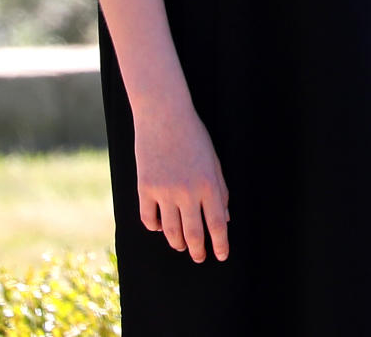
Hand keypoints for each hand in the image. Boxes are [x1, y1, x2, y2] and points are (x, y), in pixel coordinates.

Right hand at [133, 96, 230, 262]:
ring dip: (178, 243)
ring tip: (181, 246)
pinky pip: (149, 219)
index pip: (218, 225)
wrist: (164, 113)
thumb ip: (220, 190)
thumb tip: (224, 219)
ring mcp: (164, 191)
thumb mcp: (213, 160)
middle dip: (198, 251)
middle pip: (194, 235)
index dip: (221, 245)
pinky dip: (155, 227)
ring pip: (171, 232)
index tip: (221, 256)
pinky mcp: (145, 187)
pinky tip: (161, 227)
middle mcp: (187, 191)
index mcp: (209, 184)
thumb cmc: (193, 135)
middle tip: (200, 257)